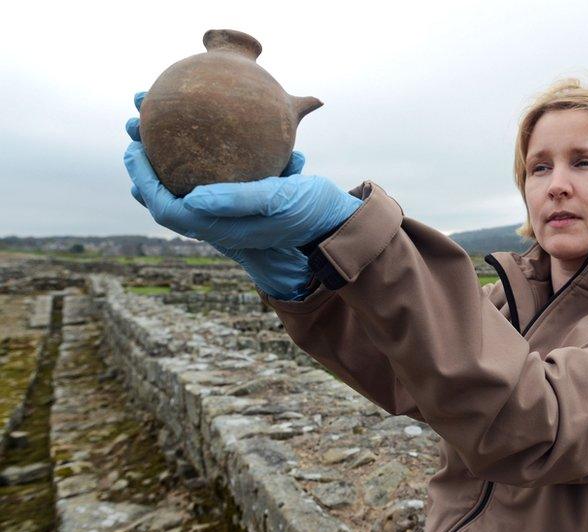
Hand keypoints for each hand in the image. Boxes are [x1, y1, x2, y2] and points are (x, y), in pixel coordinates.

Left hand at [124, 92, 336, 299]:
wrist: (334, 220)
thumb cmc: (309, 210)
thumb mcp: (277, 199)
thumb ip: (237, 200)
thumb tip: (192, 197)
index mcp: (219, 227)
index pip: (166, 207)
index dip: (143, 179)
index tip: (134, 147)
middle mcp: (216, 223)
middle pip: (166, 197)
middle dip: (145, 166)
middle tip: (134, 130)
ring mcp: (226, 215)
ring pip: (181, 188)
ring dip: (163, 161)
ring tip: (152, 129)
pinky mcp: (237, 202)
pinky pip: (201, 183)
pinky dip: (188, 161)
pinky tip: (192, 138)